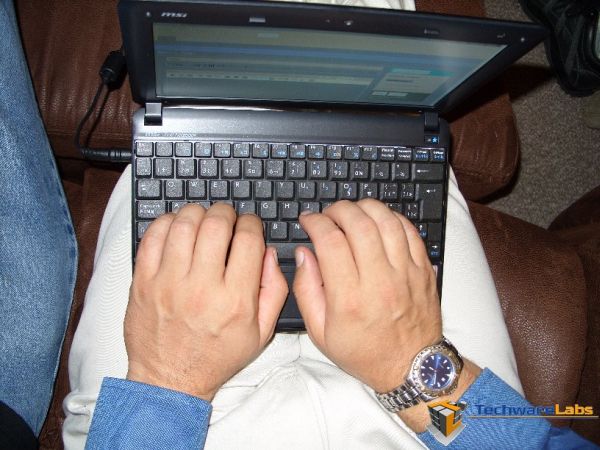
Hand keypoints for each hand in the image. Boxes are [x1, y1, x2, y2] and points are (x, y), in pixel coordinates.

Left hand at [125, 203, 287, 400]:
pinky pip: (152, 237)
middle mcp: (201, 288)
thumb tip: (269, 253)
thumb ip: (274, 290)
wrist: (170, 381)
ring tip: (202, 220)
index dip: (251, 222)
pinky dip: (166, 223)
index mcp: (235, 300)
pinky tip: (176, 228)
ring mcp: (167, 283)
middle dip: (225, 212)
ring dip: (197, 213)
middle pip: (215, 224)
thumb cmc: (217, 357)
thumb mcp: (261, 333)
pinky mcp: (142, 283)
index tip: (249, 224)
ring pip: (183, 224)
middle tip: (227, 217)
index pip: (248, 239)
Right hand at [293, 199, 441, 392]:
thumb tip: (304, 253)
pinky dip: (391, 217)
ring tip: (352, 213)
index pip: (331, 242)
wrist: (411, 367)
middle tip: (328, 214)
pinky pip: (410, 231)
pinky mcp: (423, 270)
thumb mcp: (320, 333)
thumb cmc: (364, 352)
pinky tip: (378, 221)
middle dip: (338, 209)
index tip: (308, 220)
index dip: (315, 222)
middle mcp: (380, 282)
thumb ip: (306, 290)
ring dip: (365, 208)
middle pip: (359, 224)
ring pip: (387, 221)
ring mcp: (406, 274)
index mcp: (350, 299)